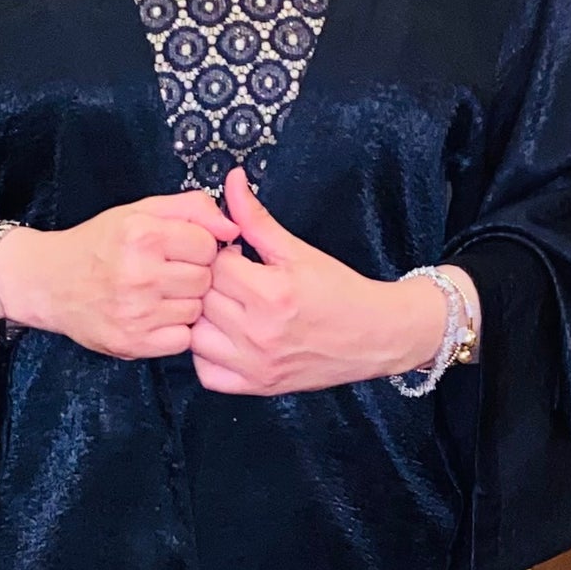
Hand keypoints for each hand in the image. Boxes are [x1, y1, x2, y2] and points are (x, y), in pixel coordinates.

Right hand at [0, 191, 237, 359]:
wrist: (49, 283)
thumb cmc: (98, 245)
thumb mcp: (139, 211)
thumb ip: (191, 208)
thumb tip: (233, 228)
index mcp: (142, 235)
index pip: (208, 244)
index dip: (197, 246)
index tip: (178, 249)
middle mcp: (139, 274)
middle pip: (205, 279)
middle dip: (192, 274)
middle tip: (166, 272)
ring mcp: (136, 312)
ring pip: (196, 310)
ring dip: (183, 303)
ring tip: (157, 293)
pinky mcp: (133, 342)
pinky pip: (182, 340)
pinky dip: (173, 330)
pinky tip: (154, 315)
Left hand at [189, 168, 475, 394]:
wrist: (375, 335)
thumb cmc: (340, 292)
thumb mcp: (298, 251)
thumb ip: (256, 219)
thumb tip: (232, 182)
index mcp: (273, 294)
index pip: (215, 266)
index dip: (221, 255)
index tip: (236, 255)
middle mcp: (261, 334)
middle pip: (203, 299)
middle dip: (213, 284)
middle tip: (234, 279)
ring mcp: (256, 365)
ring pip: (196, 336)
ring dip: (205, 318)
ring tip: (228, 306)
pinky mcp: (256, 387)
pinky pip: (207, 374)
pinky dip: (208, 356)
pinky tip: (226, 337)